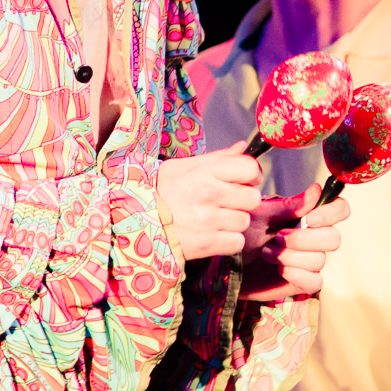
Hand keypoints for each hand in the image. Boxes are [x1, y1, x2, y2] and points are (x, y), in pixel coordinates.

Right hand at [154, 142, 261, 259]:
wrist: (137, 217)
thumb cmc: (163, 190)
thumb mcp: (186, 166)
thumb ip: (219, 158)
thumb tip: (243, 147)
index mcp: (206, 171)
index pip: (250, 168)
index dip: (251, 175)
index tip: (243, 181)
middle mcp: (209, 193)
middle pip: (253, 198)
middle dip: (243, 201)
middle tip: (227, 202)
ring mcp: (209, 219)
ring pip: (244, 221)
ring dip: (233, 222)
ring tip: (214, 218)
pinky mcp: (207, 242)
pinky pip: (237, 242)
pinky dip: (228, 240)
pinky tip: (213, 233)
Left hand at [240, 182, 348, 300]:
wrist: (227, 262)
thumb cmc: (244, 234)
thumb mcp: (261, 215)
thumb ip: (289, 206)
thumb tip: (316, 190)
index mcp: (308, 217)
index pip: (339, 210)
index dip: (332, 212)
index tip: (310, 217)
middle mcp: (314, 240)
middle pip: (333, 238)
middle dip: (303, 238)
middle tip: (277, 236)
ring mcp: (309, 262)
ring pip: (319, 260)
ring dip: (290, 255)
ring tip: (267, 252)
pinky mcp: (302, 283)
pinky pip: (314, 281)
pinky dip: (296, 273)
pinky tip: (278, 268)